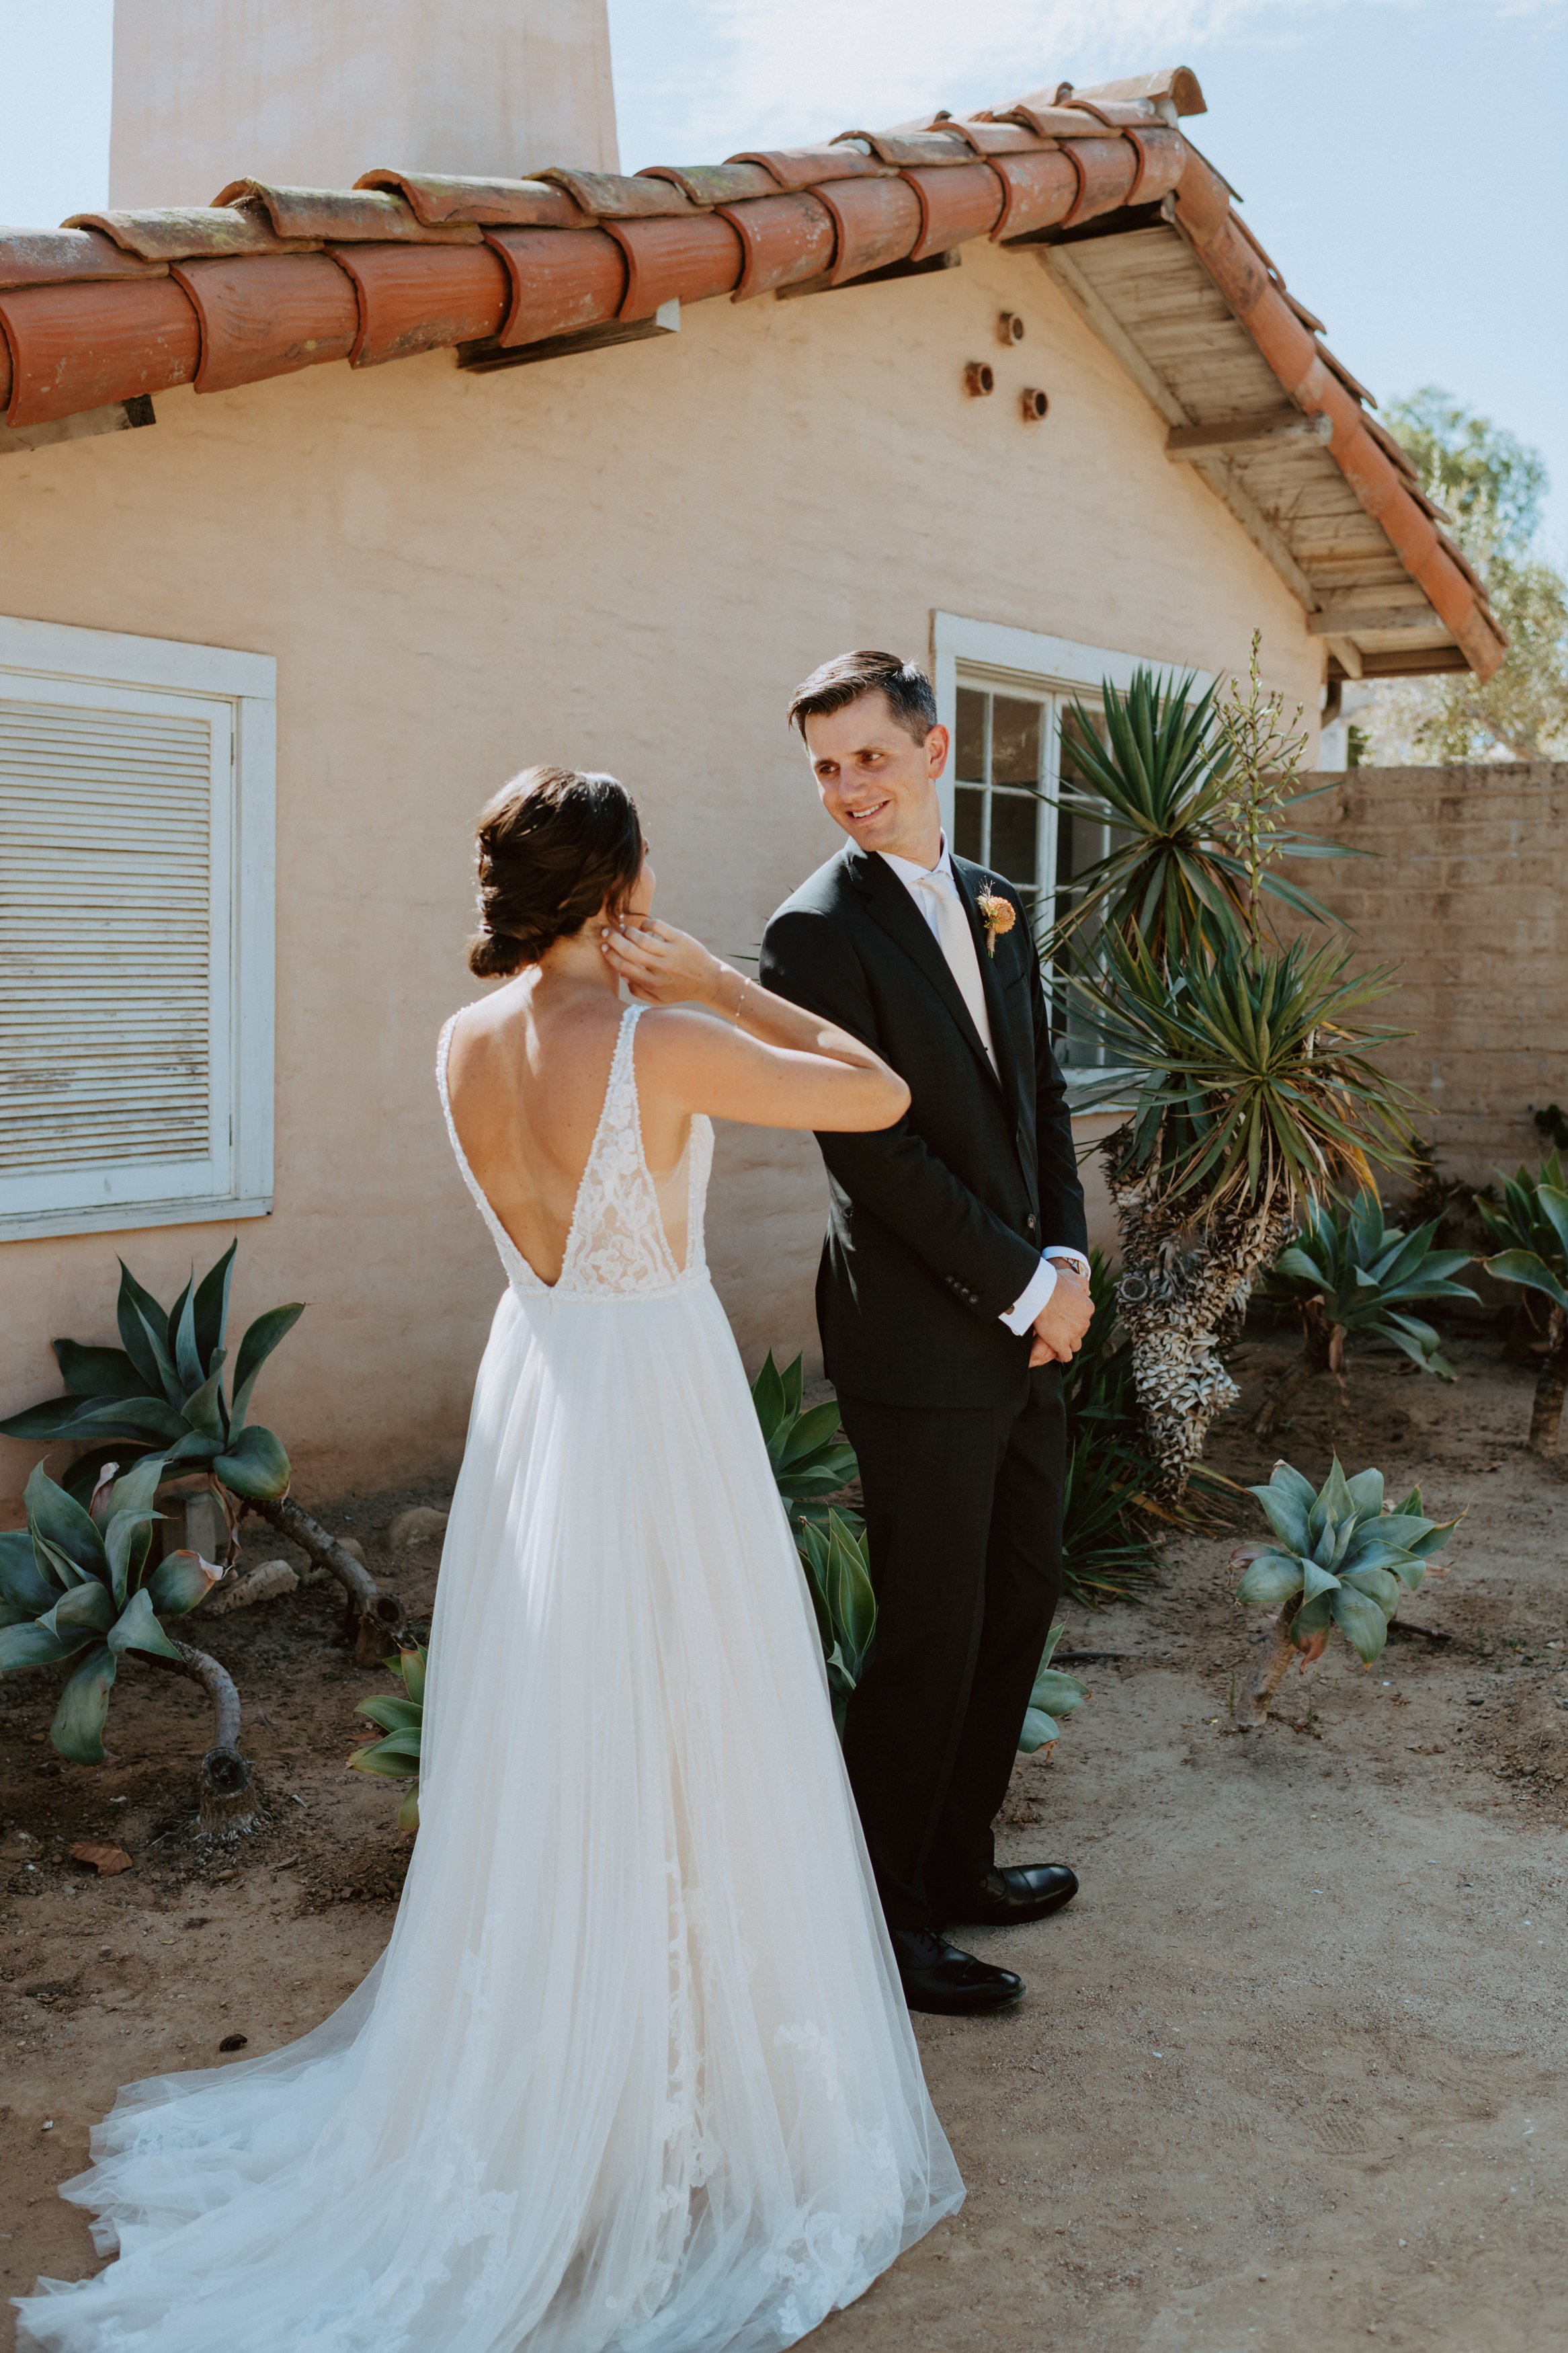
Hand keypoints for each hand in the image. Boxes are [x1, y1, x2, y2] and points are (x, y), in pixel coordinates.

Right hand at [601, 917, 735, 1009]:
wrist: (709, 981)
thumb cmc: (680, 990)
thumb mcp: (659, 999)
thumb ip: (639, 991)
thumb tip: (622, 975)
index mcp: (652, 983)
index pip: (624, 966)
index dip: (610, 955)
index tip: (603, 947)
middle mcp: (660, 968)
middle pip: (629, 950)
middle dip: (613, 939)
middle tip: (606, 932)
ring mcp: (671, 953)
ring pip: (641, 938)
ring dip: (628, 931)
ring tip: (624, 929)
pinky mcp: (681, 940)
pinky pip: (658, 926)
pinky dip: (647, 923)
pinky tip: (643, 926)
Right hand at [1028, 1262, 1092, 1367]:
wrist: (1042, 1291)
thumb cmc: (1054, 1282)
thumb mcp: (1073, 1277)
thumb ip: (1083, 1284)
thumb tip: (1088, 1292)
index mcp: (1088, 1308)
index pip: (1084, 1318)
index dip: (1074, 1319)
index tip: (1065, 1318)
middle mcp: (1084, 1322)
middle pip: (1080, 1332)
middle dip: (1071, 1331)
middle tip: (1059, 1328)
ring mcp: (1074, 1334)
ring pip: (1075, 1345)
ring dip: (1068, 1344)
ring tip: (1058, 1342)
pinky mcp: (1062, 1343)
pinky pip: (1066, 1355)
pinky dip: (1062, 1356)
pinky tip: (1057, 1353)